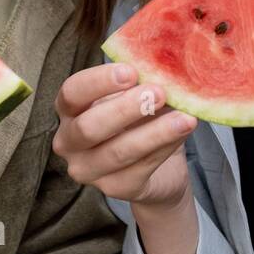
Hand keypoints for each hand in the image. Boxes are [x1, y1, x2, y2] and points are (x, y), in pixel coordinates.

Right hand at [53, 63, 195, 207]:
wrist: (157, 167)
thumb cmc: (138, 120)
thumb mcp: (133, 95)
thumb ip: (139, 81)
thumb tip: (162, 64)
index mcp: (69, 110)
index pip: (72, 92)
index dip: (99, 81)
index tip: (131, 71)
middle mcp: (69, 142)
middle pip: (89, 127)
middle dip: (125, 109)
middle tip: (159, 93)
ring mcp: (89, 170)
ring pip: (118, 152)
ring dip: (154, 132)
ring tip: (185, 117)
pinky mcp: (115, 189)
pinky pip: (141, 168)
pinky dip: (165, 148)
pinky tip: (183, 133)